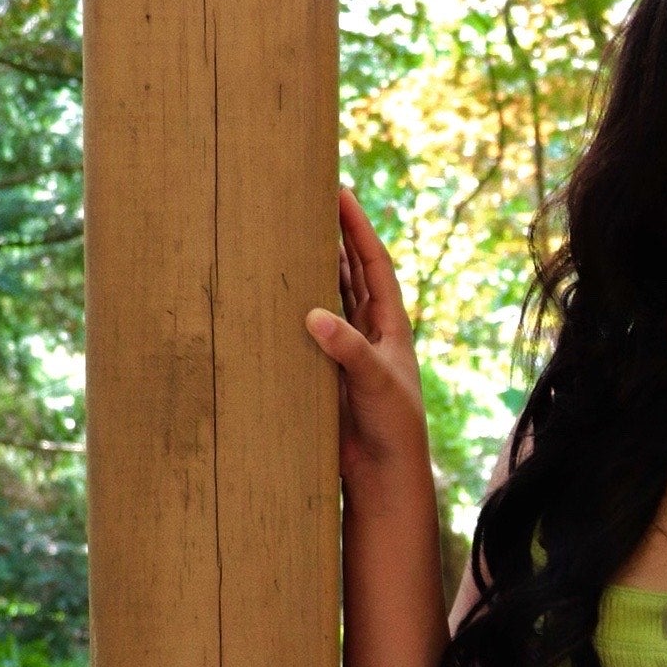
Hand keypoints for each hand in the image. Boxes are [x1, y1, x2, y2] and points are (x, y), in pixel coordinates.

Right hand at [304, 186, 429, 490]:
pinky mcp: (327, 370)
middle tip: (309, 201)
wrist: (384, 473)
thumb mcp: (375, 382)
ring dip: (313, 267)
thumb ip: (348, 348)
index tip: (341, 192)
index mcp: (390, 324)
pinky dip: (294, 307)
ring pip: (329, 297)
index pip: (373, 263)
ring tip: (289, 232)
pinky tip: (274, 292)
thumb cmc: (392, 427)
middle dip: (334, 236)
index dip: (358, 227)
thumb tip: (315, 314)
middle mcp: (369, 330)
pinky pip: (308, 329)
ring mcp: (347, 349)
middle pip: (350, 271)